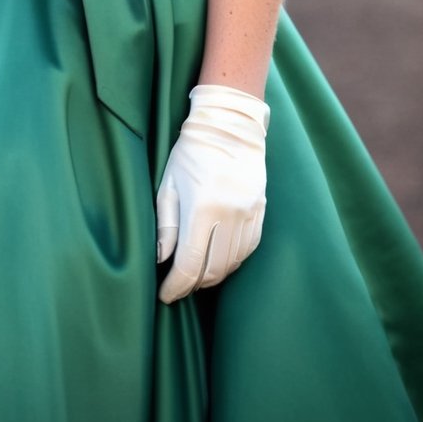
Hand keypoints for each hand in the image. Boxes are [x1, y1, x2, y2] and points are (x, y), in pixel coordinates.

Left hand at [156, 84, 269, 302]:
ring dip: (213, 275)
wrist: (229, 125)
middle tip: (178, 286)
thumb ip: (165, 226)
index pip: (189, 264)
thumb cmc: (190, 154)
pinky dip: (232, 261)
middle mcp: (229, 215)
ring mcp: (248, 214)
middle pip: (213, 270)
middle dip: (193, 284)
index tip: (165, 295)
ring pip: (232, 263)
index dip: (176, 286)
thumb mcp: (168, 185)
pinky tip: (218, 259)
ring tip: (196, 274)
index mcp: (202, 209)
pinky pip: (248, 249)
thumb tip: (162, 261)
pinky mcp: (260, 212)